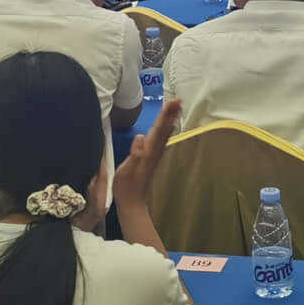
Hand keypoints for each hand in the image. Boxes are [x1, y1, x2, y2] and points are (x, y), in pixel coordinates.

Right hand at [113, 99, 181, 214]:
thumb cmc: (126, 187)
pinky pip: (161, 140)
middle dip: (170, 114)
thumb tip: (140, 137)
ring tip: (175, 108)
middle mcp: (154, 152)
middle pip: (164, 129)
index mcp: (148, 152)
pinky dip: (165, 130)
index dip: (164, 115)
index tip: (172, 102)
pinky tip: (167, 128)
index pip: (157, 129)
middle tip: (178, 100)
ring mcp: (154, 156)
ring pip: (164, 134)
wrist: (132, 204)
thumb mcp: (125, 171)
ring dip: (170, 120)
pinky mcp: (151, 159)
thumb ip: (134, 154)